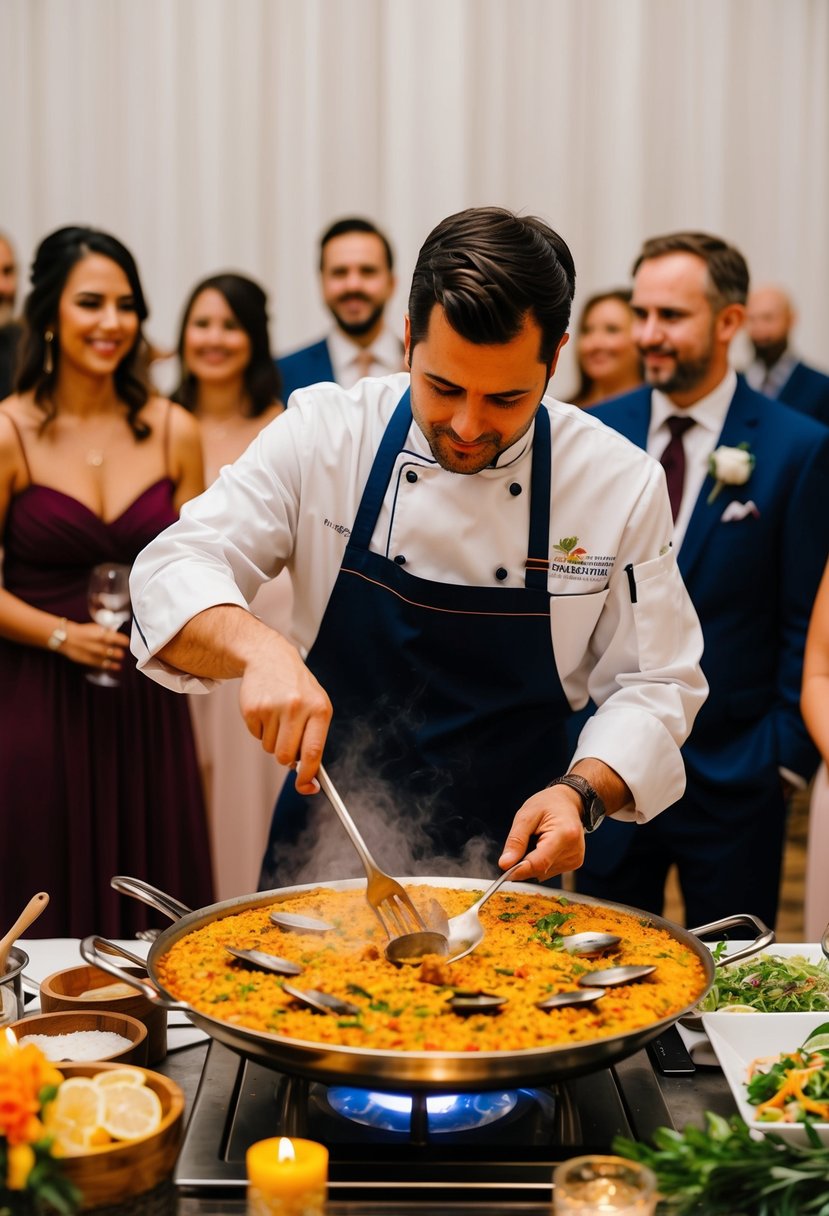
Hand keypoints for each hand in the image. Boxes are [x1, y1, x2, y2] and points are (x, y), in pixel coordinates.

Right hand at [60, 621, 129, 672]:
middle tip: (121, 651)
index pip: (120, 640)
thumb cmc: (81, 631)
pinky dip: (111, 666)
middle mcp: (100, 645)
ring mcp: (95, 655)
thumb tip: (115, 632)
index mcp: (102, 635)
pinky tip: (116, 666)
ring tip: (120, 657)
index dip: (124, 642)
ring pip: (111, 659)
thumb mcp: (95, 627)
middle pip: (117, 652)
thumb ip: (106, 630)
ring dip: (117, 658)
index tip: (126, 642)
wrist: (66, 638)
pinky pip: (104, 665)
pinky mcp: (90, 661)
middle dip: (120, 652)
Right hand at [237, 633, 332, 793]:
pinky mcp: (253, 709)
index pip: (313, 752)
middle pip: (286, 757)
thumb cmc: (298, 688)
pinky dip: (260, 729)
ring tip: (278, 716)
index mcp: (319, 709)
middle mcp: (297, 708)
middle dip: (286, 756)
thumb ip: (314, 740)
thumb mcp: (316, 706)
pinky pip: (256, 736)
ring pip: (270, 749)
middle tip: (288, 737)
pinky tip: (266, 710)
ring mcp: (273, 708)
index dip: (308, 775)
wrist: (270, 657)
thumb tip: (308, 779)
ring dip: (273, 740)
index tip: (307, 787)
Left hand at [498, 785, 585, 880]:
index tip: (504, 868)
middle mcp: (574, 850)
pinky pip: (548, 870)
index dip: (519, 869)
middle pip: (540, 869)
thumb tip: (505, 864)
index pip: (539, 863)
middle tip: (522, 843)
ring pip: (543, 872)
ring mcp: (575, 858)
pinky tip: (543, 845)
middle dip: (524, 862)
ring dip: (532, 861)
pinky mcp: (574, 862)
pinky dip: (540, 861)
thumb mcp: (526, 816)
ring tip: (536, 840)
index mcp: (565, 834)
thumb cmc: (548, 804)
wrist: (568, 801)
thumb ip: (515, 841)